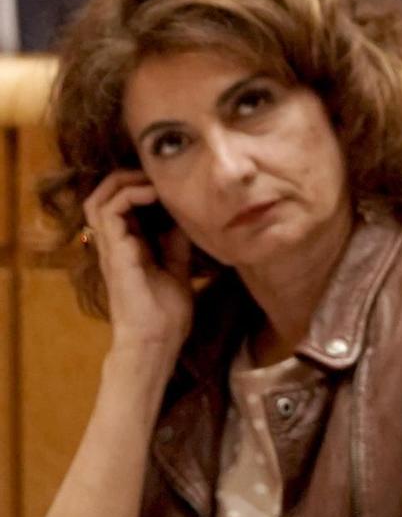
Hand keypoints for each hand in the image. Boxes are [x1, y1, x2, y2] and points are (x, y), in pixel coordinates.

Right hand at [82, 172, 193, 358]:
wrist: (157, 341)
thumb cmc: (166, 312)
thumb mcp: (178, 265)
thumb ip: (177, 240)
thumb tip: (188, 212)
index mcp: (128, 245)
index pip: (120, 204)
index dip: (139, 186)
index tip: (168, 183)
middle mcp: (114, 244)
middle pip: (102, 196)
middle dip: (126, 177)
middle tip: (156, 176)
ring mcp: (111, 248)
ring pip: (97, 199)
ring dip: (124, 182)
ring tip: (153, 183)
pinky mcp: (115, 253)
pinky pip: (110, 212)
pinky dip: (130, 195)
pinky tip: (154, 196)